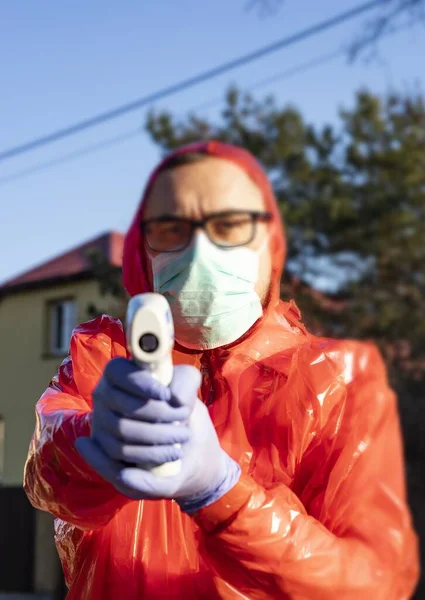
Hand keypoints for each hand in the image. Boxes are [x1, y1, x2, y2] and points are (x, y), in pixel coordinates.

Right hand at [76, 358, 240, 510]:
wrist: (182, 436)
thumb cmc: (179, 402)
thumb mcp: (188, 384)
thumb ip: (184, 382)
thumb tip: (173, 400)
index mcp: (118, 373)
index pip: (117, 372)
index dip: (141, 383)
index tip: (167, 395)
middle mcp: (102, 396)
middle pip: (125, 408)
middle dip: (160, 416)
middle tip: (184, 422)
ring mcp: (99, 423)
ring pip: (122, 435)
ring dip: (156, 441)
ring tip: (180, 441)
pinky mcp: (102, 450)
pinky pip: (111, 461)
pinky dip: (147, 459)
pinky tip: (169, 455)